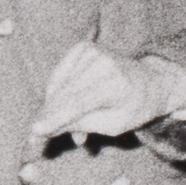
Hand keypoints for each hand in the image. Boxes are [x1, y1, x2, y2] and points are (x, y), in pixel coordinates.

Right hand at [30, 42, 185, 145]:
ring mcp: (92, 51)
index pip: (78, 104)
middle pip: (64, 93)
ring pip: (58, 83)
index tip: (36, 130)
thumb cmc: (134, 107)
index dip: (55, 118)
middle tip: (34, 137)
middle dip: (48, 115)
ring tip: (63, 123)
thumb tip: (49, 129)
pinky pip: (59, 73)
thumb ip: (83, 125)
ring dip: (54, 105)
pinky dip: (58, 90)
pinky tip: (65, 103)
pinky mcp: (83, 47)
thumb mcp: (114, 125)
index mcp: (116, 84)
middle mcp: (103, 62)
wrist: (150, 81)